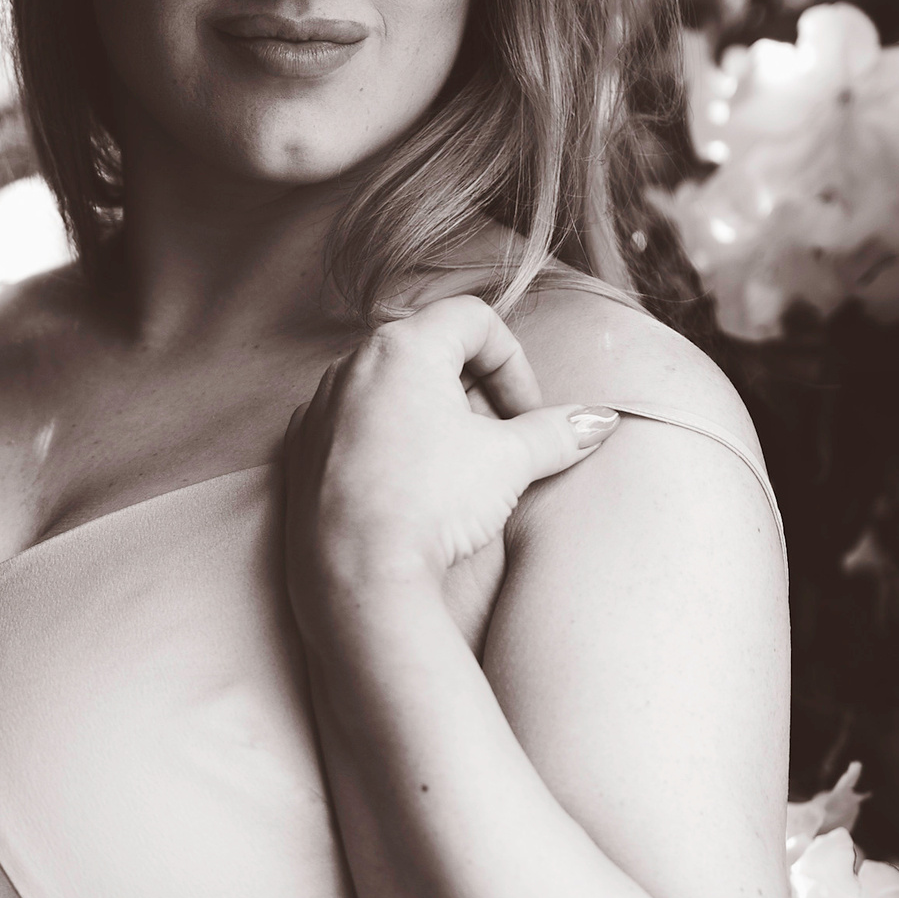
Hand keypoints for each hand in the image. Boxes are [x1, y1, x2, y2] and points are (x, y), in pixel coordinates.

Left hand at [281, 291, 616, 623]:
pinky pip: (350, 428)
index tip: (525, 415)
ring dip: (427, 415)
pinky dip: (384, 443)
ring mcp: (317, 409)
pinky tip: (404, 490)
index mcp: (402, 347)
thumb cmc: (432, 504)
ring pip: (385, 389)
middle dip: (471, 389)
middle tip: (494, 441)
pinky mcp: (297, 453)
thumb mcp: (509, 462)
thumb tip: (601, 422)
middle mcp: (349, 366)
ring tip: (451, 469)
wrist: (360, 577)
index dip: (513, 363)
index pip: (474, 320)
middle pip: (426, 351)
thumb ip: (558, 432)